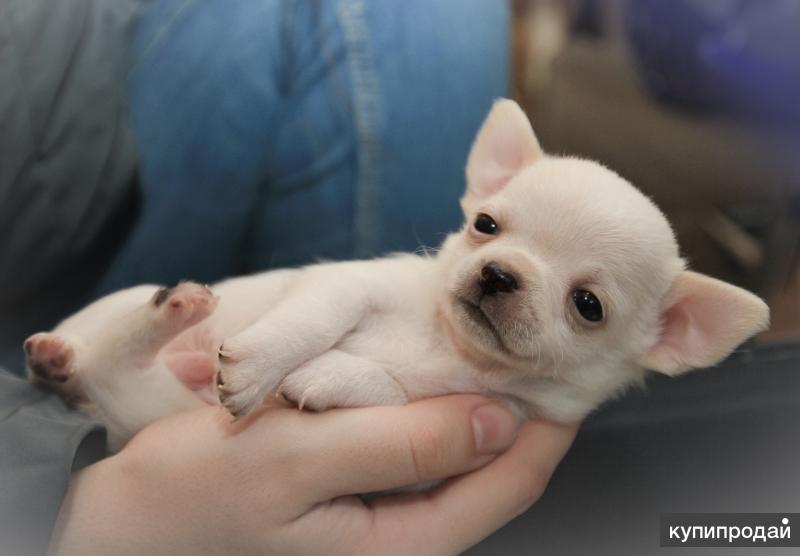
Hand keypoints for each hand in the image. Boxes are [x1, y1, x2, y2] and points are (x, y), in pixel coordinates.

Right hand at [50, 395, 577, 554]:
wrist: (129, 519)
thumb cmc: (198, 490)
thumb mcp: (299, 458)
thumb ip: (401, 442)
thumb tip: (496, 421)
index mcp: (402, 545)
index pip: (509, 483)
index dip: (549, 424)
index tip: (570, 369)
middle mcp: (403, 539)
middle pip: (493, 472)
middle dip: (522, 409)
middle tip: (540, 346)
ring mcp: (382, 519)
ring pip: (457, 458)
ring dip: (478, 405)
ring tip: (498, 349)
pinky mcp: (359, 495)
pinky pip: (417, 450)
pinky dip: (433, 410)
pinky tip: (431, 375)